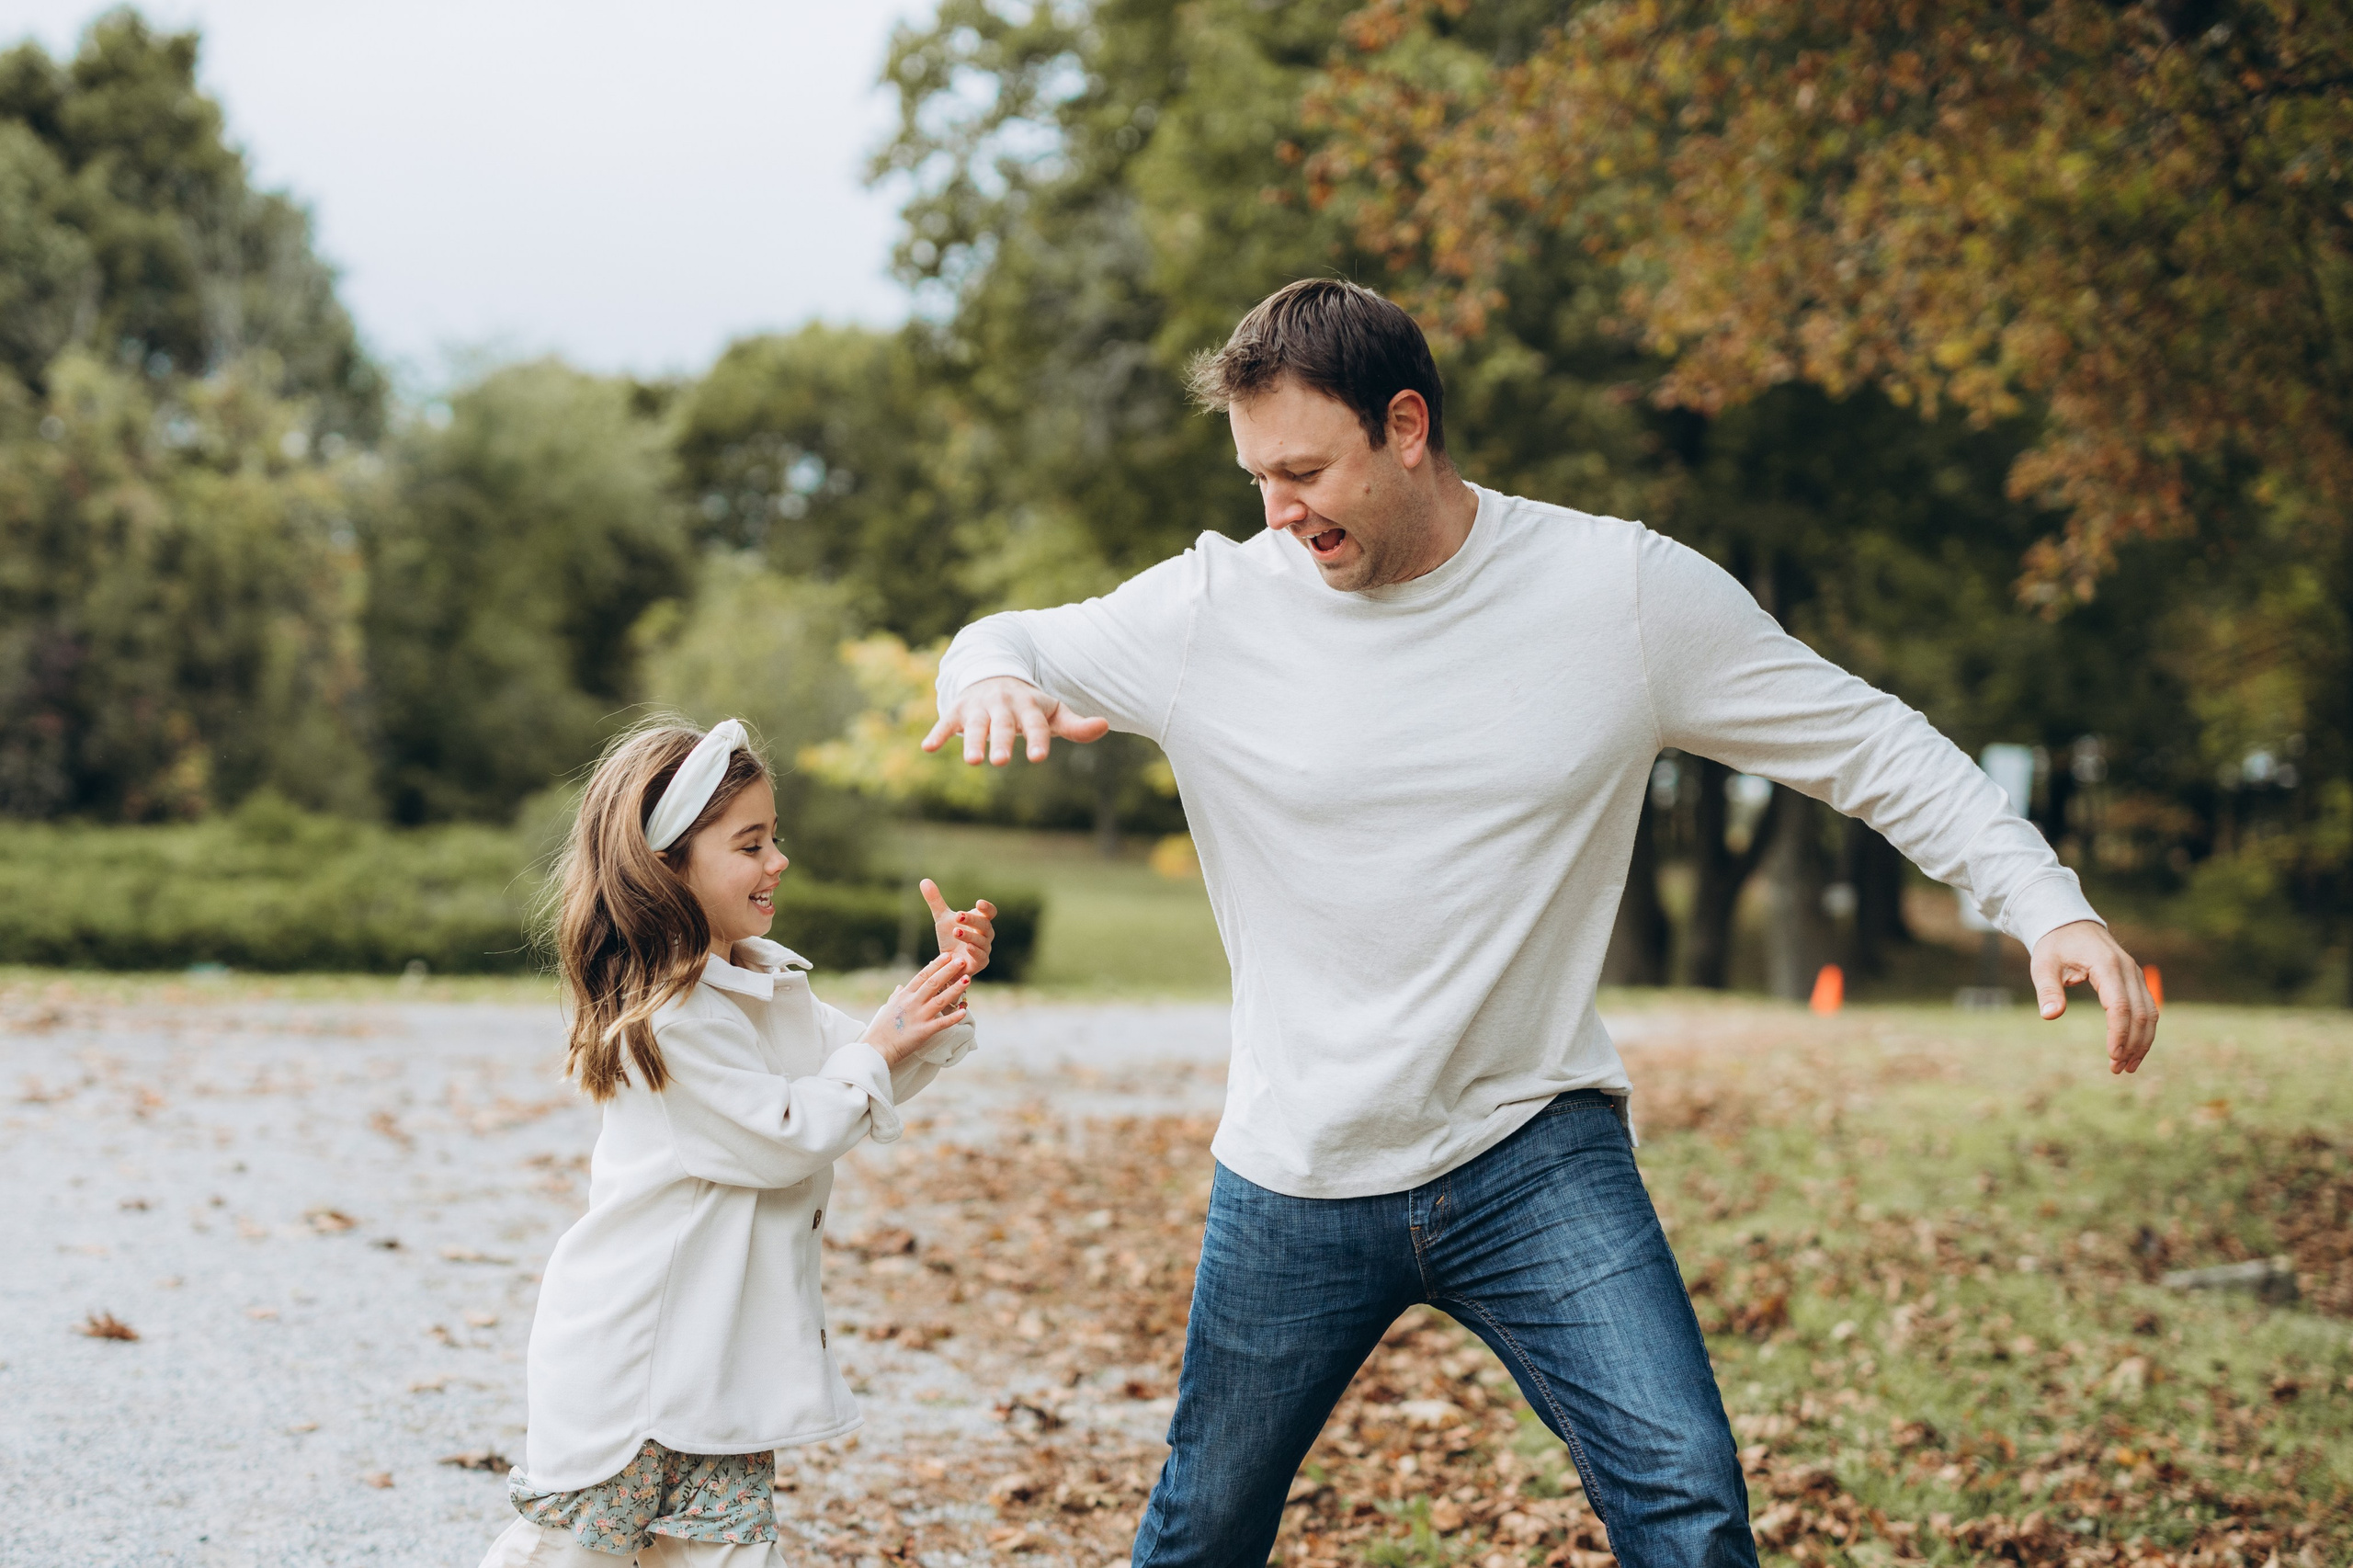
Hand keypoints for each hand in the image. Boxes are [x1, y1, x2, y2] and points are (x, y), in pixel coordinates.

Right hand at [861, 951, 970, 1067]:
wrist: (876, 1048)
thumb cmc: (881, 1028)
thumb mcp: (888, 1007)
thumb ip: (896, 996)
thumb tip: (899, 986)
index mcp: (904, 995)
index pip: (922, 975)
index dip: (936, 965)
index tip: (947, 956)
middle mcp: (913, 1002)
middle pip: (933, 983)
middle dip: (948, 971)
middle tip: (962, 961)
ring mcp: (919, 1016)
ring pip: (940, 999)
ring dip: (955, 989)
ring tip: (967, 979)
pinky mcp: (923, 1031)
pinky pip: (941, 1023)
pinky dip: (953, 1017)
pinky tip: (964, 1011)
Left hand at [921, 878, 995, 975]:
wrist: (947, 962)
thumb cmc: (950, 938)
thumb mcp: (941, 919)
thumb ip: (935, 901)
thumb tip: (924, 881)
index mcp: (979, 921)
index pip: (989, 912)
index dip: (987, 908)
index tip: (978, 903)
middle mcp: (985, 935)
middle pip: (985, 925)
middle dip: (972, 919)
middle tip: (958, 915)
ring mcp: (984, 949)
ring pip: (982, 941)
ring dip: (970, 936)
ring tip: (956, 931)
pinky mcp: (980, 963)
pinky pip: (981, 957)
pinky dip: (975, 952)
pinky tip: (967, 947)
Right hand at [922, 674, 1108, 764]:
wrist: (994, 673)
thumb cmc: (1028, 705)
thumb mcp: (1052, 712)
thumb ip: (1076, 725)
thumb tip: (1104, 726)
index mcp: (1028, 706)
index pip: (1035, 725)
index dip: (1037, 739)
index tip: (1038, 757)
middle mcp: (1003, 704)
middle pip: (1003, 725)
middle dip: (1002, 742)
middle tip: (1001, 762)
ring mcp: (979, 706)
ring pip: (976, 725)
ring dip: (972, 741)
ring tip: (973, 761)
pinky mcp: (958, 710)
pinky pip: (946, 722)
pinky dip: (938, 733)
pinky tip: (928, 748)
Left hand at [2030, 919, 2157, 1073]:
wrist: (2069, 924)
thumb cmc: (2055, 946)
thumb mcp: (2043, 965)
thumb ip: (2048, 989)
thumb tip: (2050, 1015)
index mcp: (2106, 965)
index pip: (2119, 1005)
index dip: (2118, 1032)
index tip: (2112, 1055)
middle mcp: (2128, 970)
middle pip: (2141, 1013)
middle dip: (2132, 1044)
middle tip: (2117, 1068)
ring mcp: (2135, 975)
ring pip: (2150, 1013)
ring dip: (2142, 1042)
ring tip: (2127, 1066)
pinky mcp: (2136, 981)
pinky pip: (2148, 1008)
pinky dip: (2144, 1031)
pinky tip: (2134, 1050)